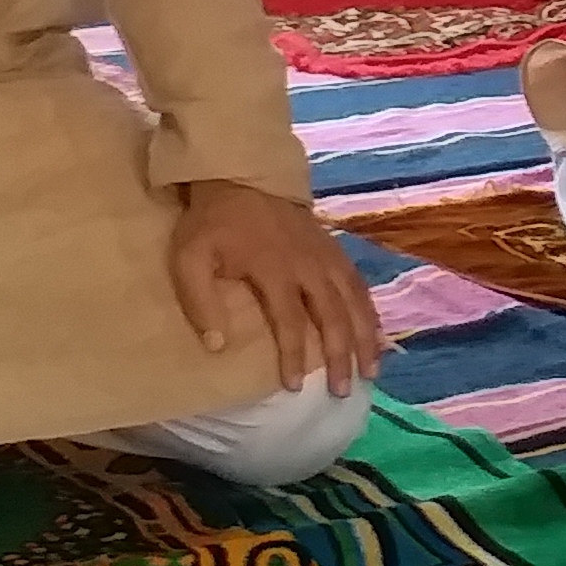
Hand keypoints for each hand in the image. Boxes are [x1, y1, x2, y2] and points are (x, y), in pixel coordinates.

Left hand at [170, 179, 384, 391]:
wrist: (241, 174)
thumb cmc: (213, 222)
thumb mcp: (190, 257)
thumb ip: (200, 302)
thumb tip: (217, 347)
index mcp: (274, 269)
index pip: (290, 321)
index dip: (294, 356)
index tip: (295, 388)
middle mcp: (308, 266)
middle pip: (332, 316)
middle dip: (340, 356)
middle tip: (342, 392)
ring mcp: (326, 256)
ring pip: (354, 302)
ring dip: (364, 338)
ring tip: (371, 371)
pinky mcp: (334, 249)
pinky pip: (360, 284)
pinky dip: (370, 311)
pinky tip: (376, 334)